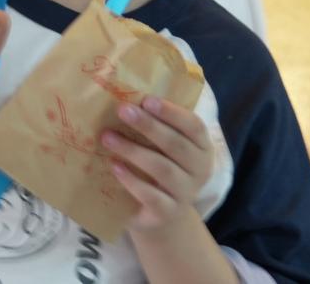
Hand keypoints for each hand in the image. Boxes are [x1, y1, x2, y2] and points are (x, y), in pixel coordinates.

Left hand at [103, 96, 214, 232]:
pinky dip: (132, 180)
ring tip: (107, 137)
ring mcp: (186, 193)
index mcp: (202, 148)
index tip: (146, 99)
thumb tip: (124, 95)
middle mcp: (199, 170)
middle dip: (149, 126)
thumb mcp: (161, 146)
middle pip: (177, 145)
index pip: (194, 126)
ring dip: (133, 150)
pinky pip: (152, 196)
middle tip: (122, 110)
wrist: (161, 214)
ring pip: (163, 168)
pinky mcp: (168, 213)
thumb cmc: (158, 167)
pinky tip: (114, 166)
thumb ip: (153, 124)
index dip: (172, 112)